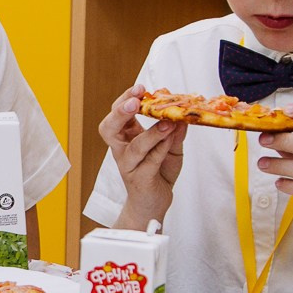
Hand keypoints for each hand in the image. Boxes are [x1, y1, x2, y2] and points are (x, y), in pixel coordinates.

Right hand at [99, 87, 184, 226]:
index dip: (125, 99)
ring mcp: (129, 166)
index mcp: (126, 137)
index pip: (118, 113)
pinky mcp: (139, 180)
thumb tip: (183, 115)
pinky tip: (170, 139)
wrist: (153, 204)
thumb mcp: (171, 148)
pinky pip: (149, 162)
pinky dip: (160, 149)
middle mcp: (122, 150)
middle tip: (135, 101)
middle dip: (121, 112)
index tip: (140, 88)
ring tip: (167, 122)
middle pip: (109, 127)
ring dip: (150, 133)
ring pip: (133, 147)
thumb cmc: (158, 173)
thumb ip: (176, 132)